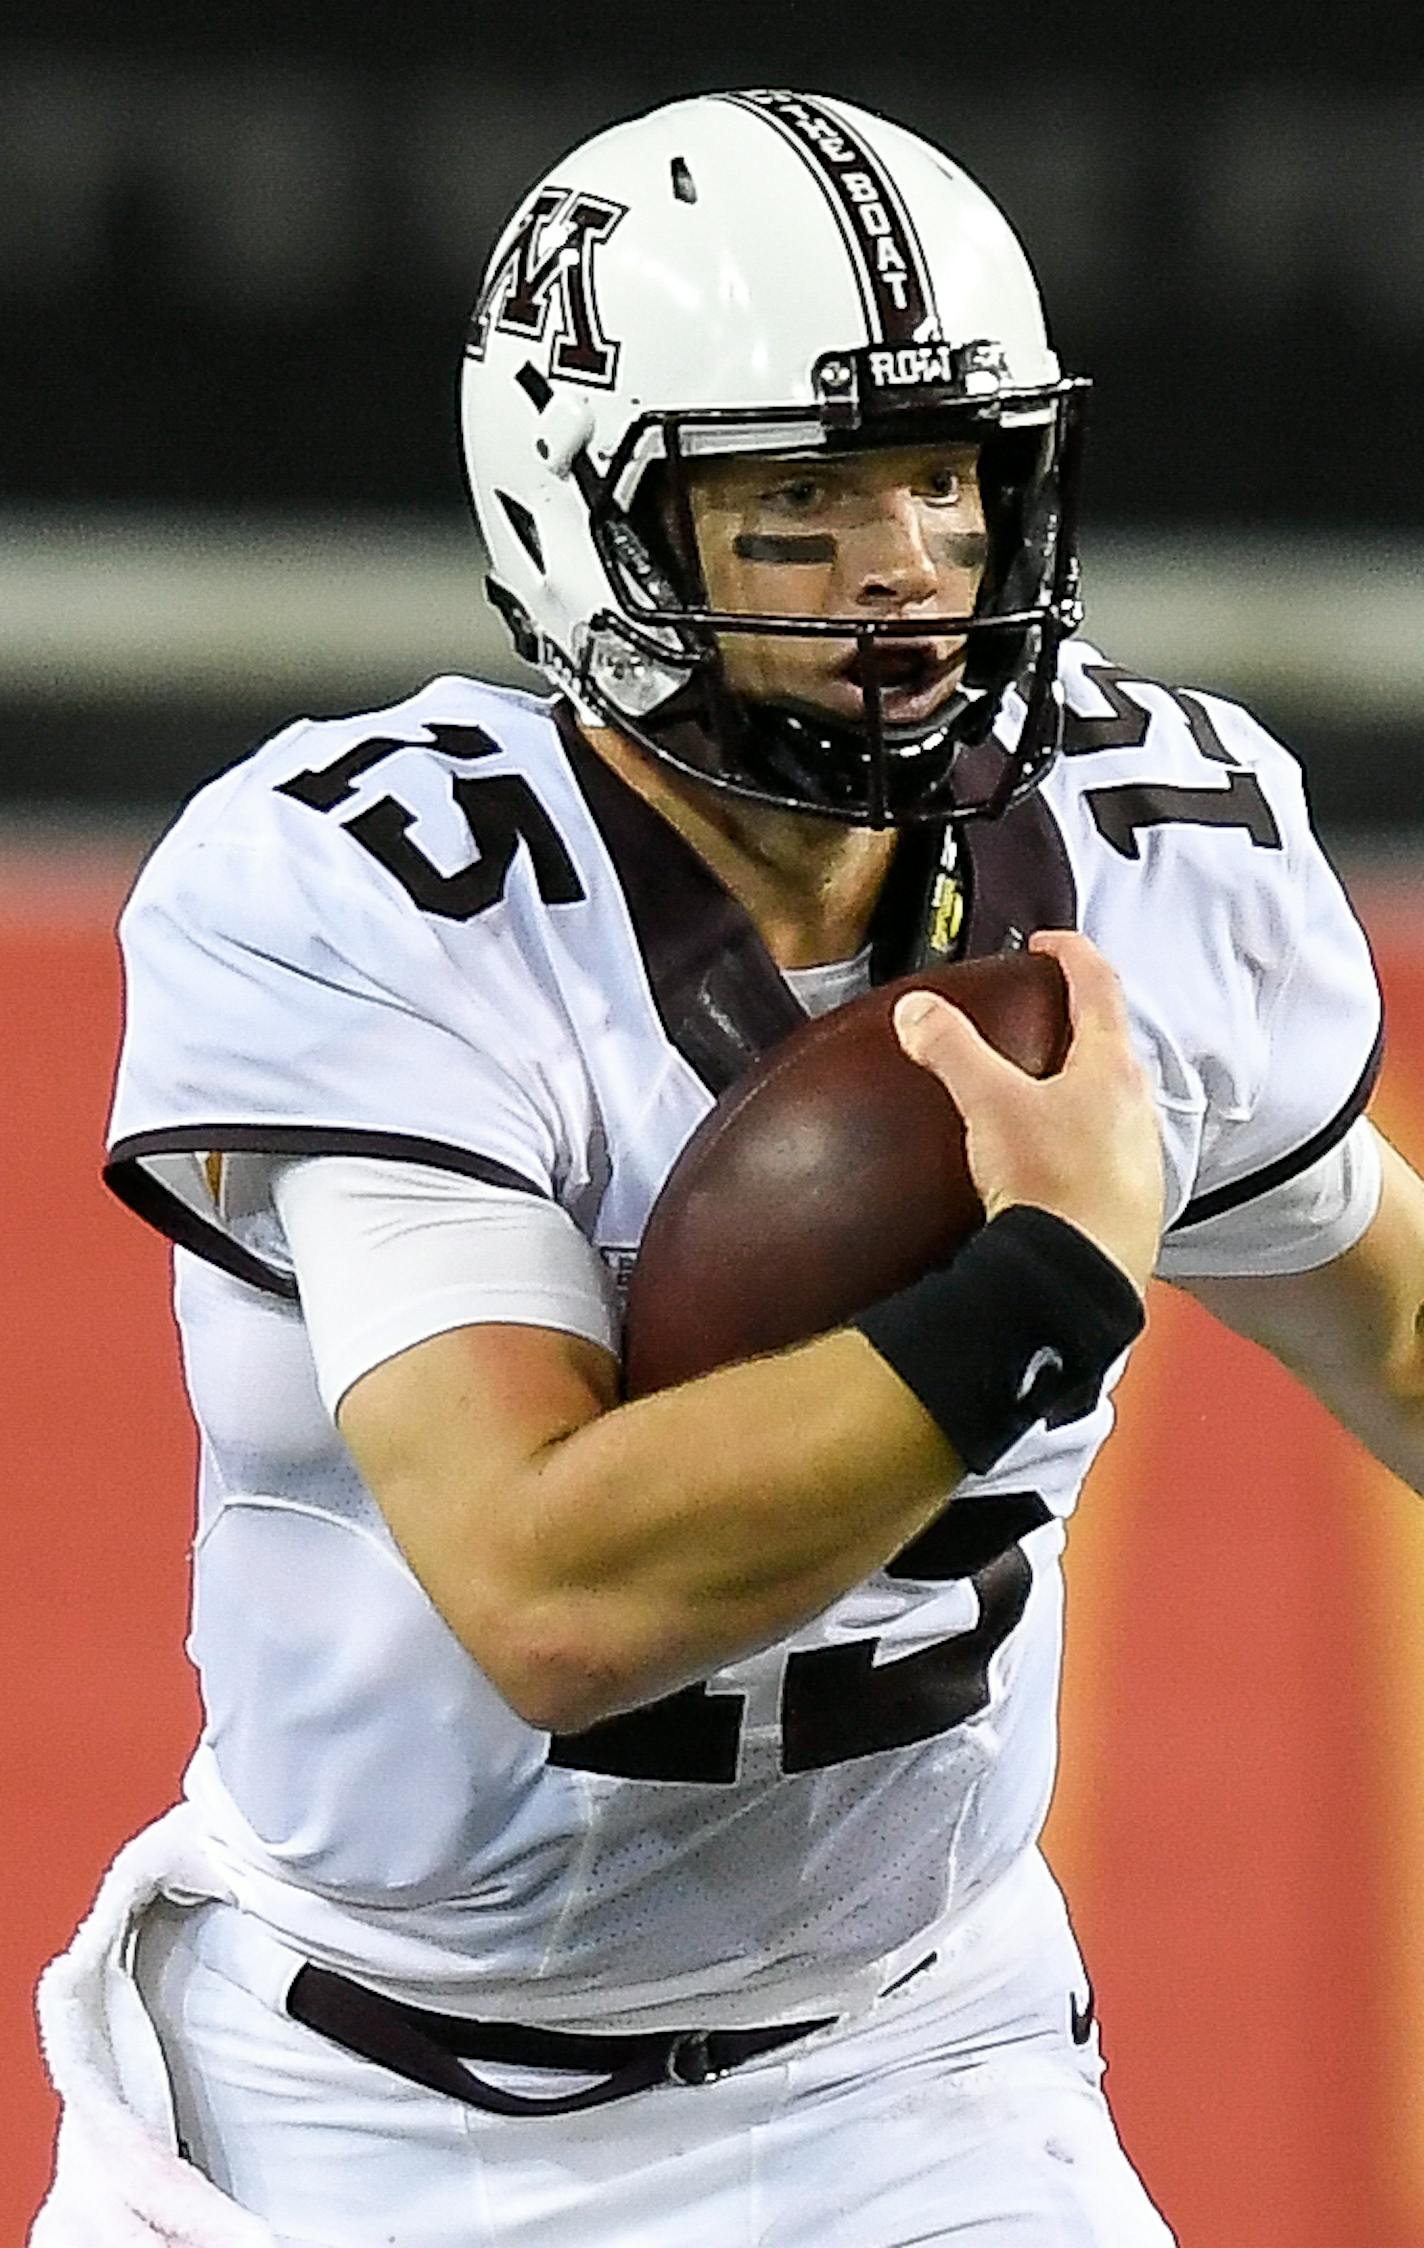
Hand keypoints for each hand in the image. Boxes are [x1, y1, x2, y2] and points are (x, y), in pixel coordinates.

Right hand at [892, 930, 1164, 1294]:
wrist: (1081, 1275)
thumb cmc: (1053, 1186)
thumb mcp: (989, 1104)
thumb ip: (952, 1050)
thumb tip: (919, 1012)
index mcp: (1110, 1068)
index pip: (1098, 984)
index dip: (1071, 952)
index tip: (1049, 943)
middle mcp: (1137, 1106)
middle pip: (1111, 1042)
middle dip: (1078, 1020)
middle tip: (1043, 1013)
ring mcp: (1139, 1154)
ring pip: (1113, 1099)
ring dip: (1082, 1083)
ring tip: (1041, 1089)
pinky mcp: (1131, 1199)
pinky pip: (1108, 1150)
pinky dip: (1081, 1138)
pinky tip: (1051, 1159)